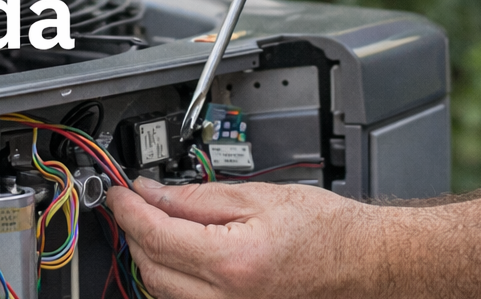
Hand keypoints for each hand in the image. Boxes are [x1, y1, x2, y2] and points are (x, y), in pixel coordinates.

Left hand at [107, 176, 383, 297]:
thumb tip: (152, 192)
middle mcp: (228, 298)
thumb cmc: (324, 229)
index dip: (128, 210)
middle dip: (135, 231)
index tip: (118, 193)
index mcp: (233, 261)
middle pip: (150, 266)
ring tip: (155, 222)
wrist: (362, 261)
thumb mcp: (257, 196)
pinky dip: (169, 278)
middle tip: (135, 201)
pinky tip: (175, 254)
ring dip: (148, 256)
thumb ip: (196, 197)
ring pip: (160, 290)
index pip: (156, 235)